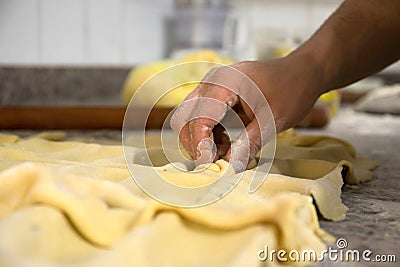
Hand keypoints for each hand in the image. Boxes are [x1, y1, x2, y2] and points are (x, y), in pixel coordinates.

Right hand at [170, 54, 324, 171]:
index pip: (199, 119)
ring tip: (226, 156)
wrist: (301, 73)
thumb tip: (231, 169)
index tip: (210, 167)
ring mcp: (210, 88)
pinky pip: (201, 119)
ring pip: (189, 120)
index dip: (201, 146)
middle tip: (215, 165)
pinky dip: (209, 137)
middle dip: (195, 145)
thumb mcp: (273, 120)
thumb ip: (250, 144)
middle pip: (184, 119)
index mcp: (225, 83)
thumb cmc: (291, 90)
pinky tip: (227, 146)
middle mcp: (211, 82)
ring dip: (202, 142)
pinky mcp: (214, 96)